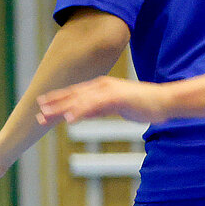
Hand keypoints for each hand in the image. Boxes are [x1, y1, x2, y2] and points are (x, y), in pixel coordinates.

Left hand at [36, 76, 170, 124]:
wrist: (166, 101)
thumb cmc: (145, 105)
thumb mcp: (118, 106)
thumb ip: (102, 108)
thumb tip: (88, 113)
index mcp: (102, 87)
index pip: (75, 93)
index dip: (58, 100)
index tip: (43, 107)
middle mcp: (103, 86)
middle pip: (74, 96)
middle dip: (55, 106)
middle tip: (38, 115)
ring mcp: (110, 91)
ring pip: (81, 101)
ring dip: (62, 109)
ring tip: (47, 117)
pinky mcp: (118, 99)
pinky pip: (96, 106)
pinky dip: (82, 112)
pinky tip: (71, 119)